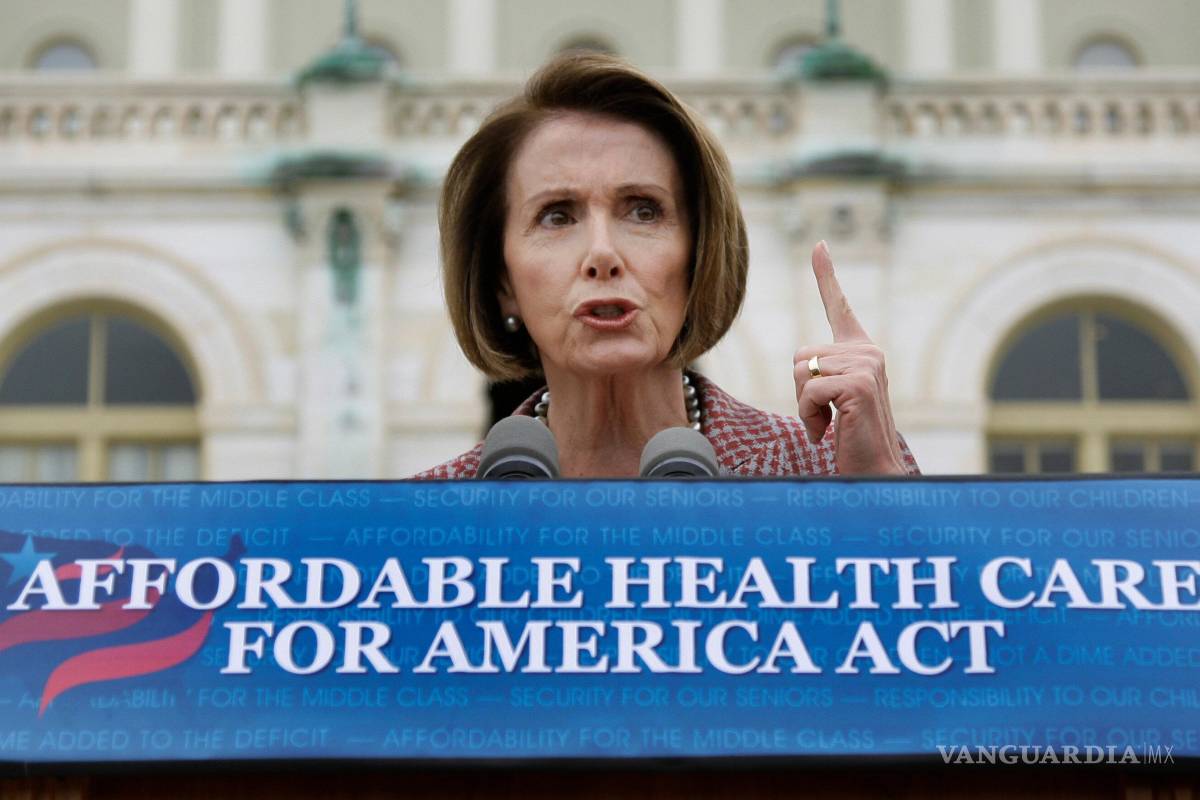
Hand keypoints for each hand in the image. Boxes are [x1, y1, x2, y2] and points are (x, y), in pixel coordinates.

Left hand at [792, 241, 905, 474]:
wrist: (874, 471)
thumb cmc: (851, 440)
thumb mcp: (833, 399)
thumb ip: (821, 374)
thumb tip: (804, 364)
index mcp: (861, 352)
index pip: (840, 307)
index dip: (826, 275)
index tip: (819, 245)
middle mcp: (868, 352)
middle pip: (799, 355)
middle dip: (798, 391)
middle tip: (823, 416)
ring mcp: (867, 365)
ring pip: (799, 372)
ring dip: (803, 406)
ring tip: (829, 424)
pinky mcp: (859, 384)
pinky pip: (807, 390)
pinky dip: (808, 416)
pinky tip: (827, 432)